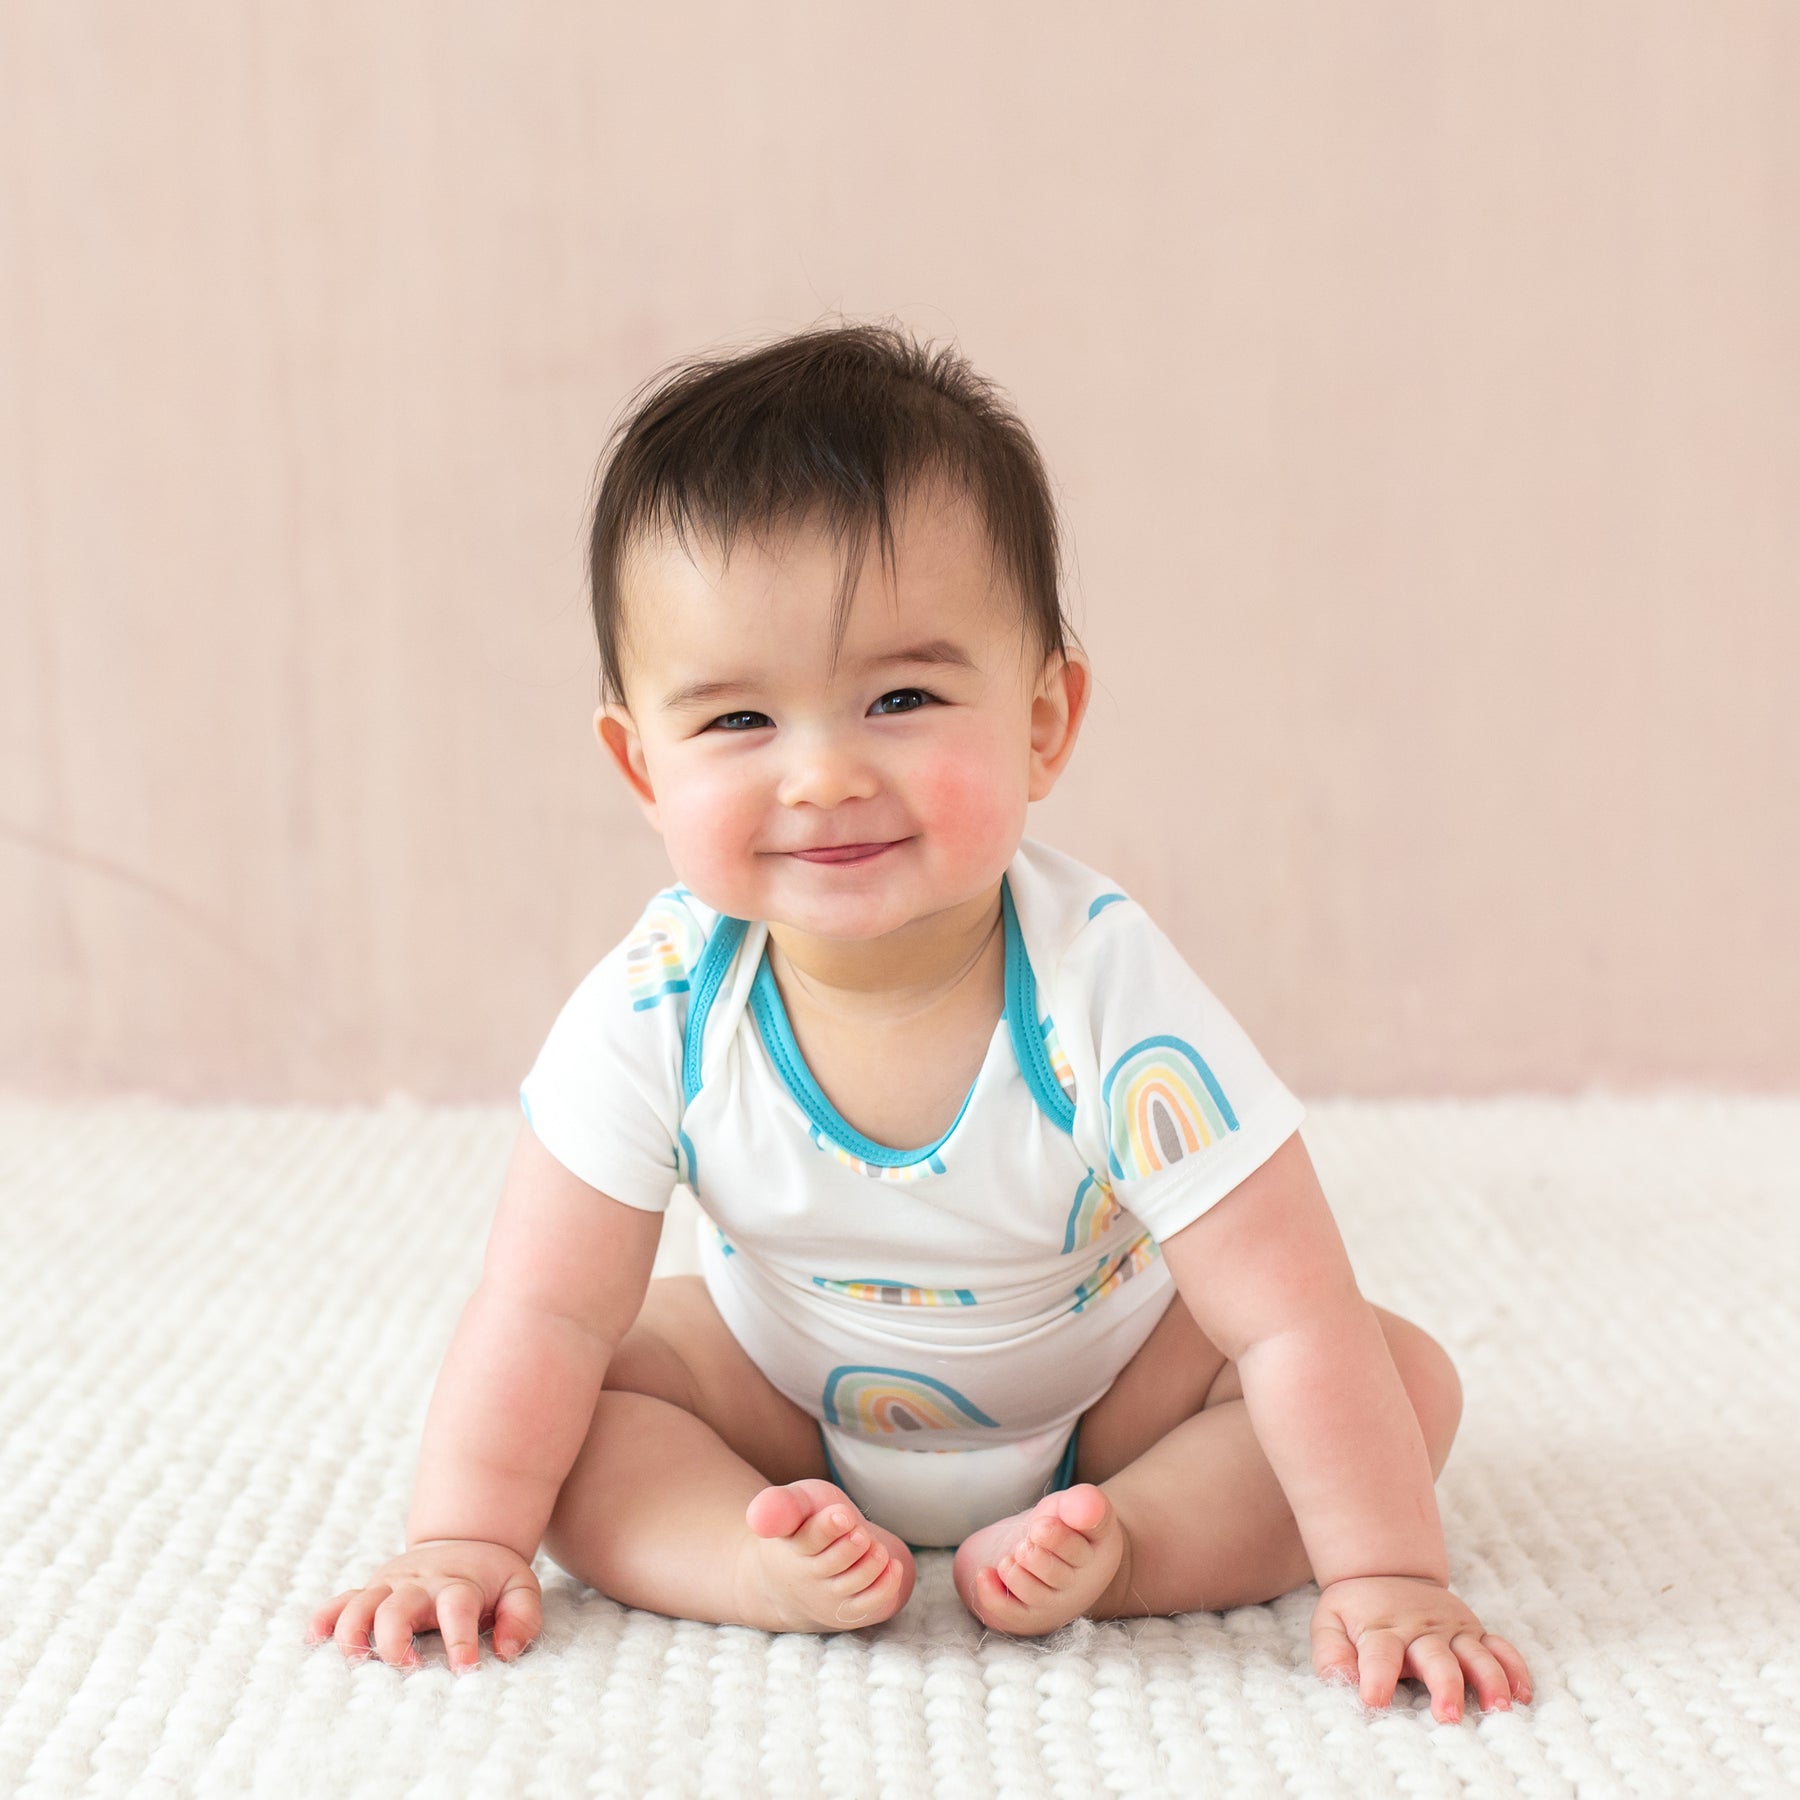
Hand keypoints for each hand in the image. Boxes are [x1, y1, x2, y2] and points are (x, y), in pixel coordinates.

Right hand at [305, 1538, 542, 1672]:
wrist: (464, 1542)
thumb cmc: (492, 1578)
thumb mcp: (520, 1589)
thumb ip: (521, 1618)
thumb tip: (505, 1651)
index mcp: (458, 1584)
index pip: (458, 1607)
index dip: (460, 1639)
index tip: (464, 1670)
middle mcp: (420, 1584)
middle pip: (397, 1607)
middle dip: (395, 1640)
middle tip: (407, 1670)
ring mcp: (391, 1585)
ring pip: (362, 1604)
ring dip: (353, 1632)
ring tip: (357, 1661)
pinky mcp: (372, 1590)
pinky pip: (342, 1600)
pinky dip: (326, 1618)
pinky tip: (315, 1639)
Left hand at [1310, 1575, 1532, 1721]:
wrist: (1385, 1571)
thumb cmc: (1357, 1611)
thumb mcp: (1330, 1624)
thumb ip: (1332, 1654)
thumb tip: (1342, 1681)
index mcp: (1381, 1629)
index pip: (1379, 1655)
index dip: (1376, 1678)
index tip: (1374, 1701)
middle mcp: (1420, 1630)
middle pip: (1435, 1658)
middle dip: (1444, 1686)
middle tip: (1449, 1717)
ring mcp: (1451, 1629)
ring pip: (1474, 1654)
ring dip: (1489, 1680)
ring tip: (1499, 1707)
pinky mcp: (1473, 1631)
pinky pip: (1499, 1647)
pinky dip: (1514, 1668)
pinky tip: (1523, 1694)